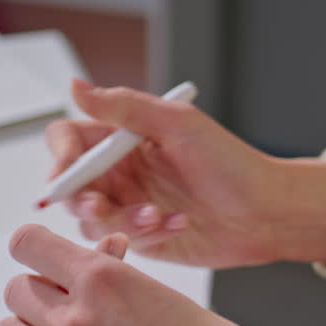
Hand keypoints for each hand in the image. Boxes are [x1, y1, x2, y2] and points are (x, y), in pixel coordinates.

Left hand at [0, 224, 325, 325]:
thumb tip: (95, 260)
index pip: (28, 245)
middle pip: (15, 290)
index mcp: (104, 280)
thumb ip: (117, 279)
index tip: (42, 256)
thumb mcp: (162, 293)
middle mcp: (78, 321)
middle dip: (37, 289)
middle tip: (63, 300)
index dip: (34, 248)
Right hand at [45, 78, 325, 267]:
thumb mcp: (177, 124)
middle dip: (82, 200)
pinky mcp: (141, 237)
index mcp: (121, 138)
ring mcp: (128, 206)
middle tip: (102, 206)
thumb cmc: (232, 163)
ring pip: (91, 220)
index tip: (68, 173)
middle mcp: (119, 172)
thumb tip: (75, 85)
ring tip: (160, 215)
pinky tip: (179, 224)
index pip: (67, 141)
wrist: (266, 212)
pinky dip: (146, 234)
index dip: (59, 158)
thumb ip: (123, 107)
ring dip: (121, 219)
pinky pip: (121, 241)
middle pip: (70, 186)